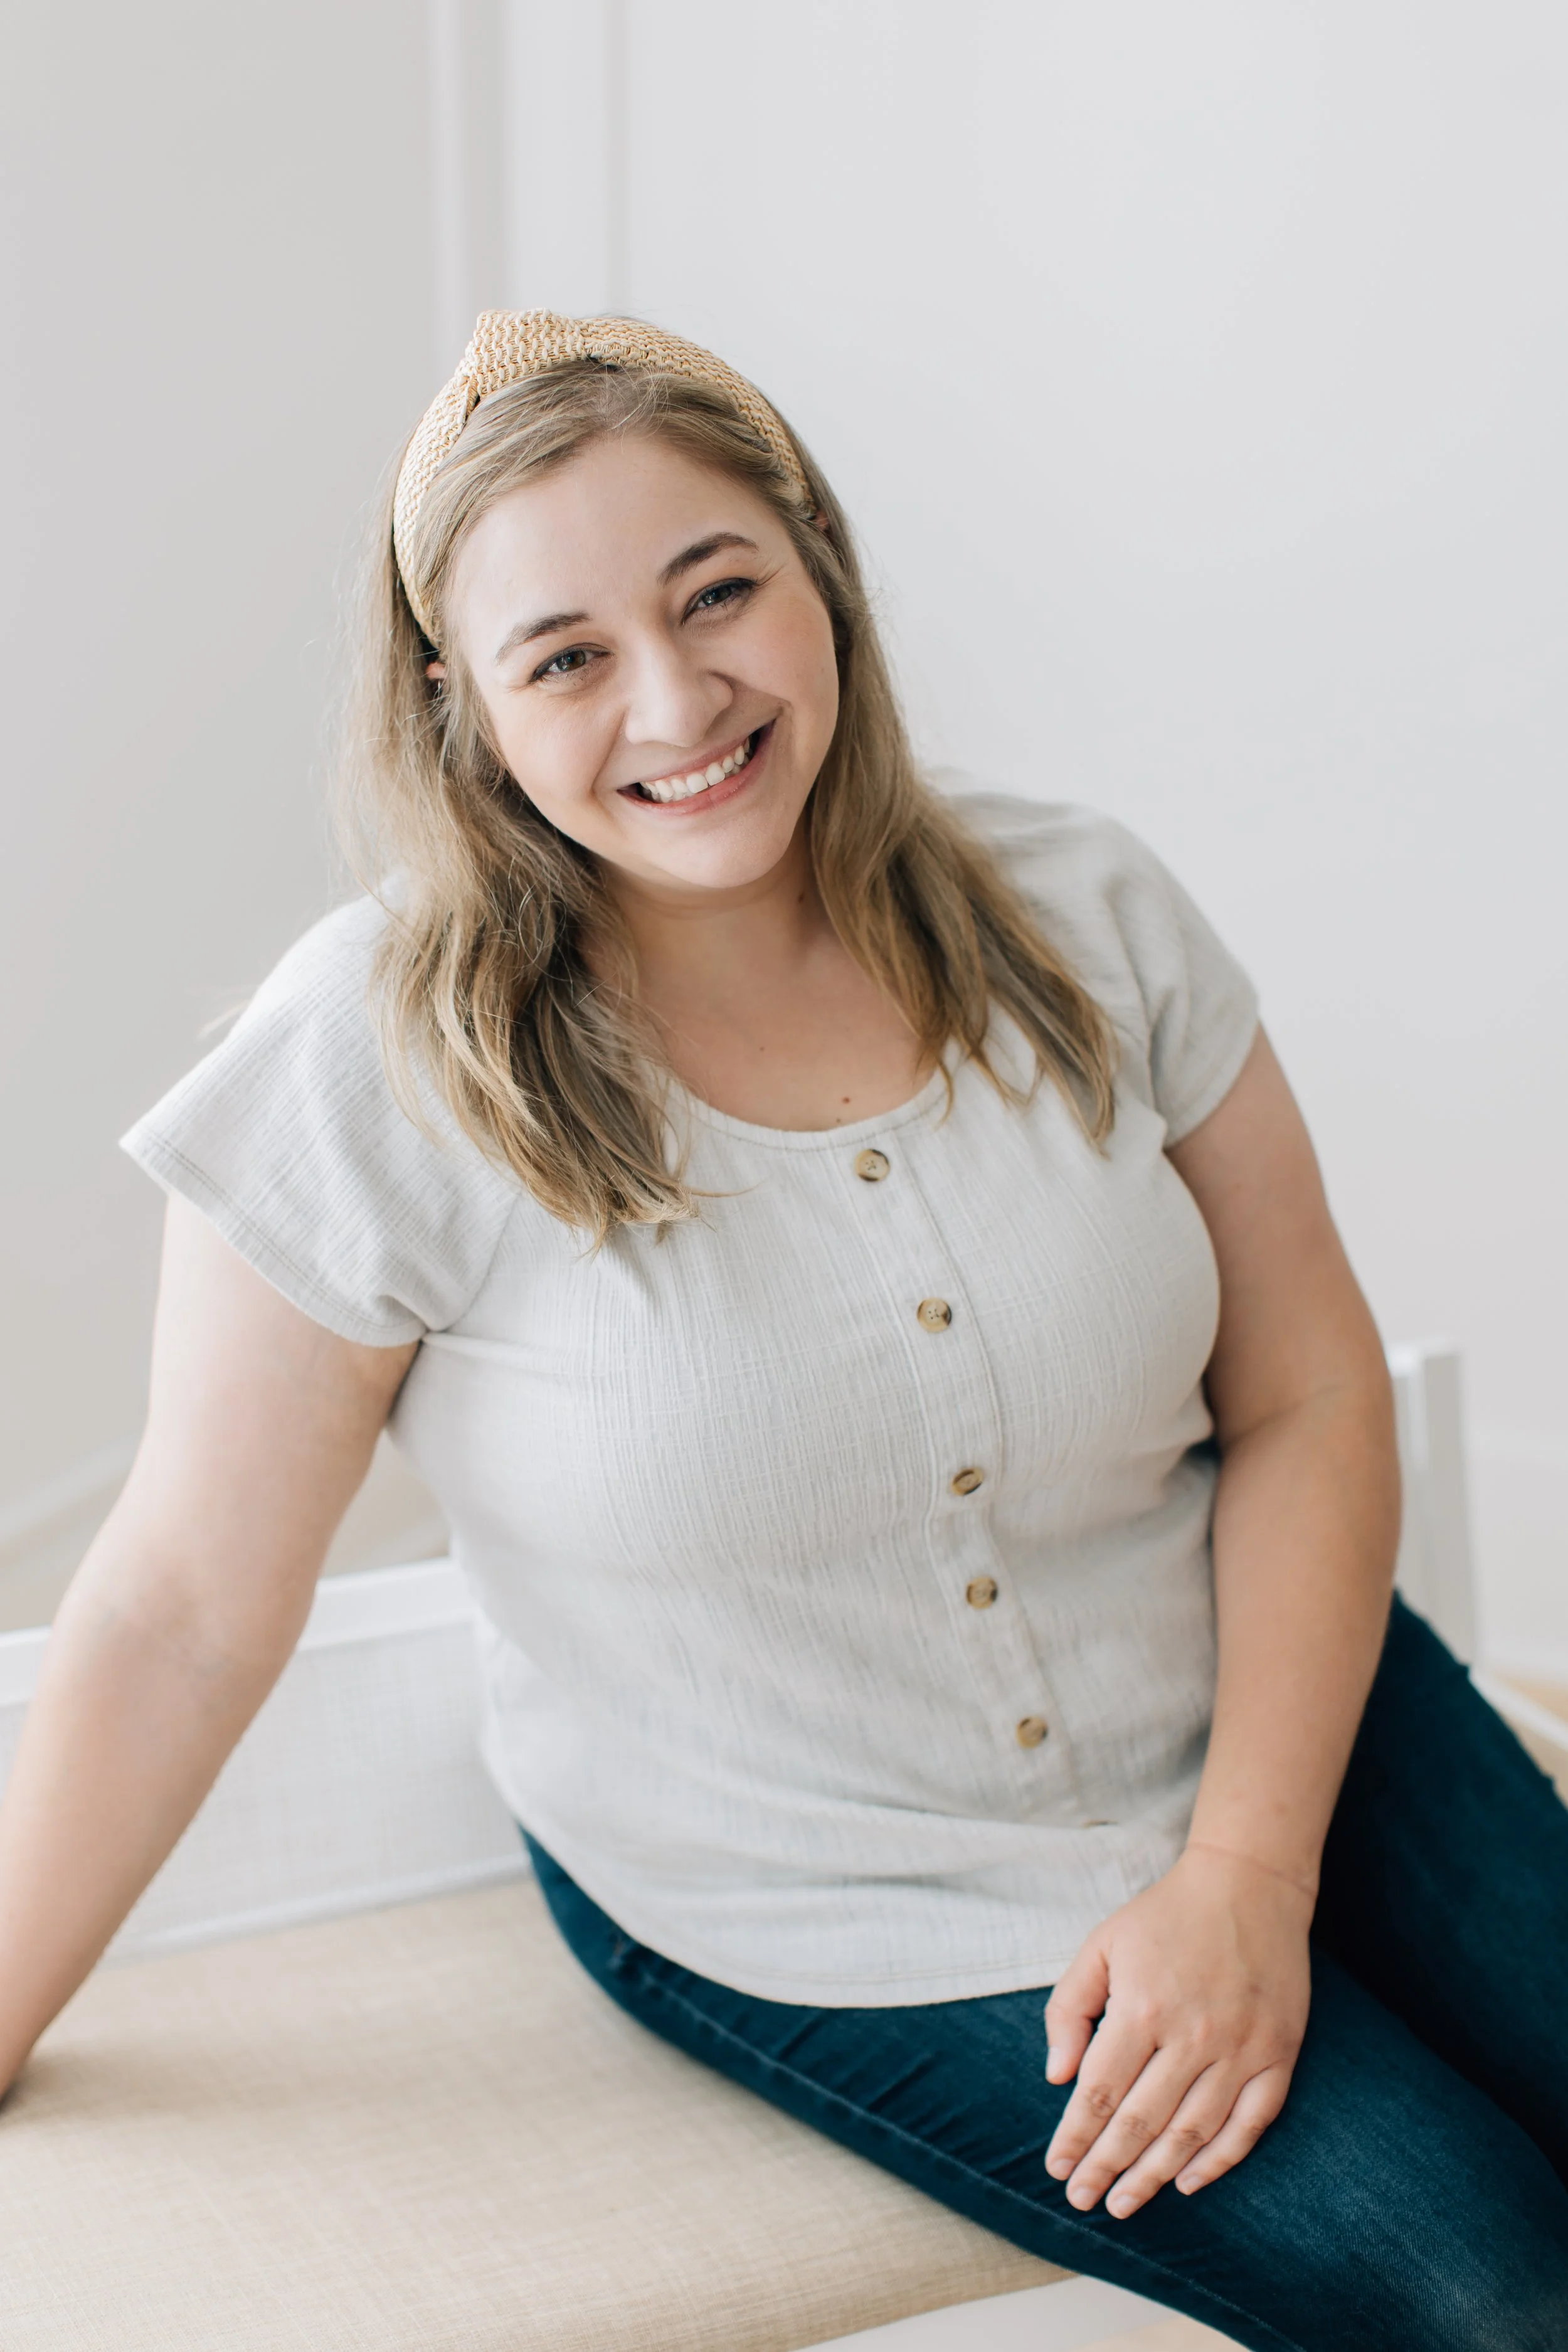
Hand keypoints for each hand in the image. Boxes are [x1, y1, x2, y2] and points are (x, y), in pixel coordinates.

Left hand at [1042, 1842, 1312, 2218]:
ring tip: (1125, 2203)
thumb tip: (1057, 2077)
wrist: (1249, 1884)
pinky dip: (1220, 2159)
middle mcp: (1192, 2035)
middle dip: (1106, 2167)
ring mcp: (1240, 2048)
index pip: (1098, 2093)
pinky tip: (1189, 2181)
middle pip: (1141, 2122)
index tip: (1058, 2169)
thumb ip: (1070, 2008)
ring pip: (1192, 2132)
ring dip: (1154, 2175)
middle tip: (1084, 2201)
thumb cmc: (1164, 1917)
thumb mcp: (1101, 1945)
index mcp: (1141, 2007)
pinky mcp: (1279, 2053)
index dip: (1075, 2138)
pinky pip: (1250, 2123)